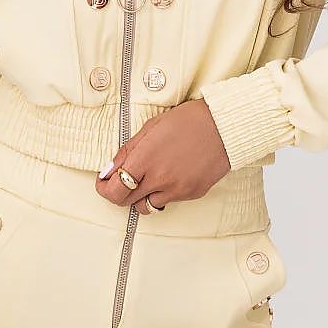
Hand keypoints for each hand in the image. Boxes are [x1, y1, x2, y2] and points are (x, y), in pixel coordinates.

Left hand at [94, 99, 230, 213]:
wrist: (223, 126)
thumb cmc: (188, 121)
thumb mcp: (150, 128)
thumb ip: (127, 151)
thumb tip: (110, 169)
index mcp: (145, 159)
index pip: (114, 190)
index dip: (104, 189)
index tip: (103, 183)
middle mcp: (159, 178)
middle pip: (126, 201)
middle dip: (119, 193)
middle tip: (121, 182)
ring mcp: (177, 189)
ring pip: (146, 206)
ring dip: (141, 196)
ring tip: (148, 180)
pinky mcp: (191, 194)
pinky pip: (168, 201)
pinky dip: (163, 193)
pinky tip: (169, 176)